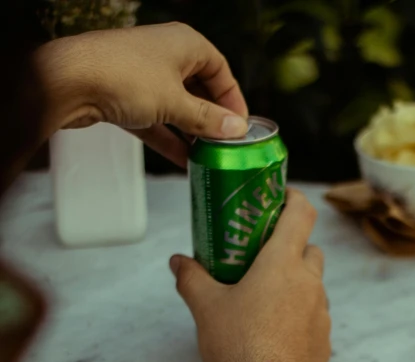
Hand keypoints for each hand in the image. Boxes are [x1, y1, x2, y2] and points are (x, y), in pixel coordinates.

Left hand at [36, 23, 247, 165]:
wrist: (69, 81)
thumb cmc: (125, 77)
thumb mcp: (175, 102)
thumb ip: (207, 119)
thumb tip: (237, 130)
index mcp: (185, 44)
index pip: (220, 70)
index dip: (233, 99)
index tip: (242, 127)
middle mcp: (166, 56)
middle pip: (199, 90)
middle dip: (212, 120)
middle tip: (226, 146)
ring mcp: (144, 77)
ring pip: (177, 108)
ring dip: (191, 133)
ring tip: (208, 159)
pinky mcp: (127, 98)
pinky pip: (157, 121)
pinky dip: (169, 139)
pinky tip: (183, 162)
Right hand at [170, 189, 330, 361]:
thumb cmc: (237, 342)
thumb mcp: (206, 307)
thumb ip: (192, 278)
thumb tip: (178, 261)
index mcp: (283, 263)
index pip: (302, 213)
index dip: (293, 199)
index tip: (280, 198)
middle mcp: (310, 283)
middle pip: (310, 250)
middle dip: (291, 248)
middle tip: (264, 259)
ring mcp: (322, 313)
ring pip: (314, 286)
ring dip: (296, 284)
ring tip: (266, 301)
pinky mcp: (325, 341)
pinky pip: (315, 318)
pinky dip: (300, 316)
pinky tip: (276, 333)